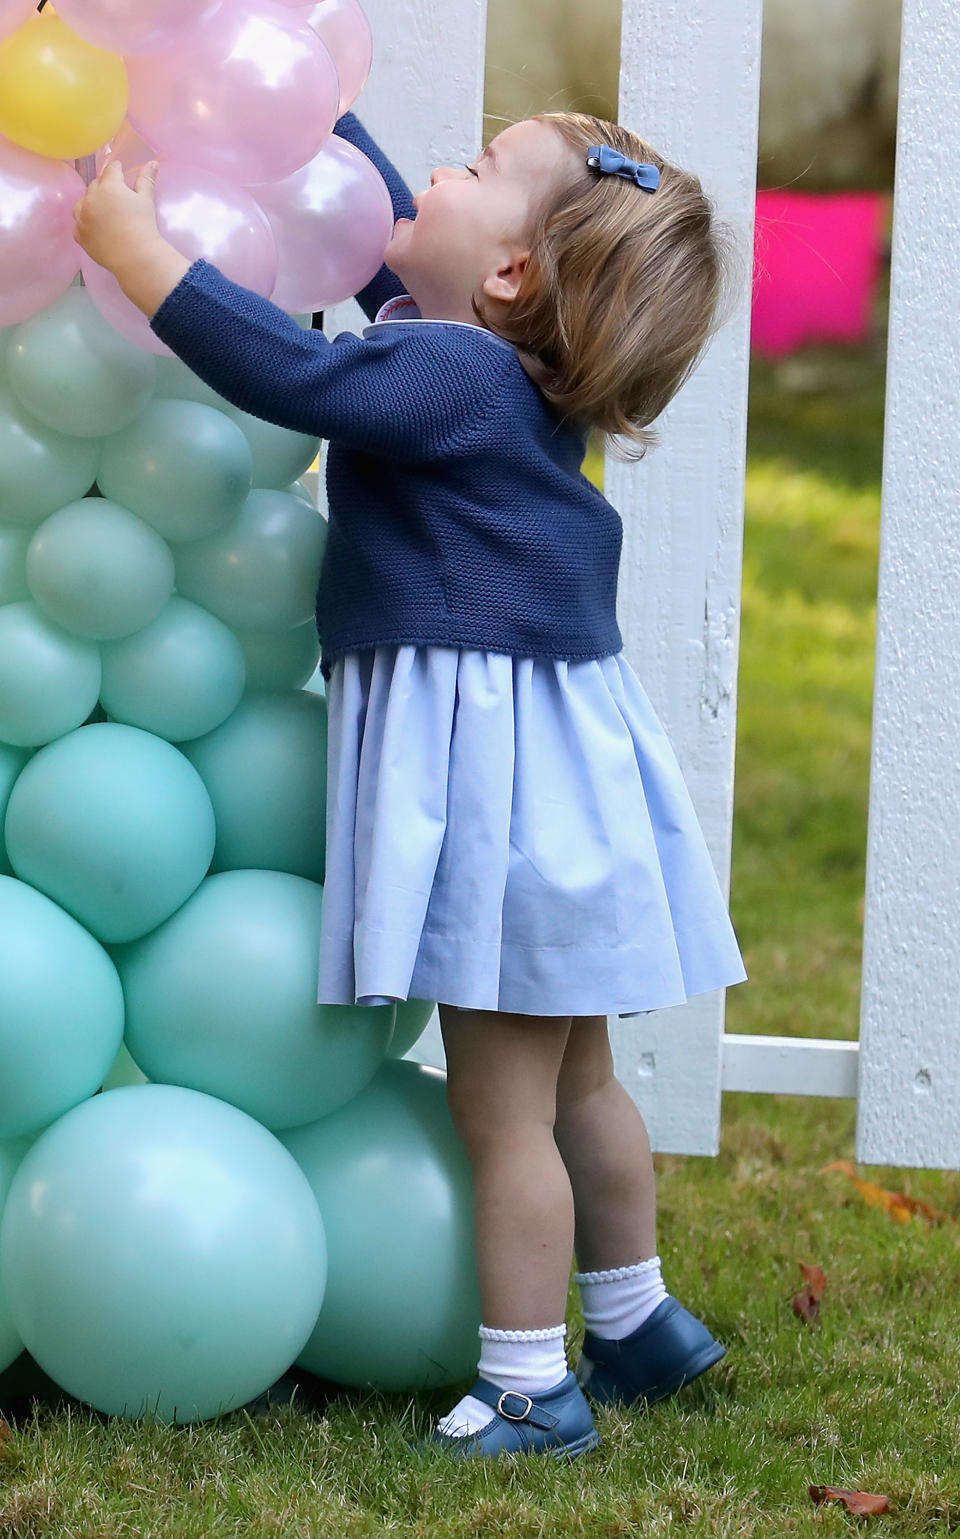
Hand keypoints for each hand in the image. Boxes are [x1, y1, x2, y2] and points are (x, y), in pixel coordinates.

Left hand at [73, 159, 190, 318]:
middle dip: (104, 187)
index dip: (117, 170)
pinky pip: (78, 226)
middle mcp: (91, 198)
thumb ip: (146, 180)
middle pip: (95, 185)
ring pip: (81, 203)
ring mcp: (82, 217)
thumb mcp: (146, 200)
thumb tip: (153, 163)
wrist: (135, 257)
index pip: (111, 170)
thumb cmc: (144, 226)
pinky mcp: (80, 235)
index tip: (120, 172)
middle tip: (115, 197)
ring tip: (101, 212)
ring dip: (89, 204)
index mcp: (109, 186)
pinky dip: (85, 225)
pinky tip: (95, 229)